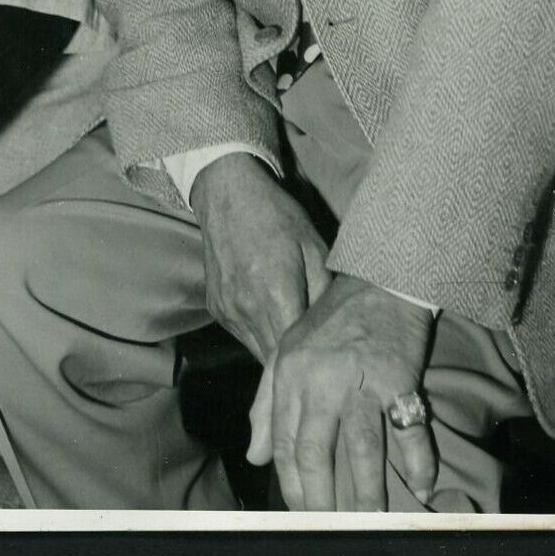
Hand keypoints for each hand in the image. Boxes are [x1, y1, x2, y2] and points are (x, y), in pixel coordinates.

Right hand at [190, 152, 331, 364]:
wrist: (227, 194)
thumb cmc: (277, 216)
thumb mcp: (314, 247)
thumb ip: (326, 293)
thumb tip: (338, 328)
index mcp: (276, 292)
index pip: (297, 351)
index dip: (314, 359)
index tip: (330, 360)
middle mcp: (247, 307)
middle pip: (277, 360)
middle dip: (298, 361)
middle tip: (319, 357)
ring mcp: (228, 310)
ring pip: (259, 353)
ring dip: (278, 351)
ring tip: (297, 336)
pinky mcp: (217, 309)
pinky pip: (244, 336)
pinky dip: (261, 334)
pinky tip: (271, 314)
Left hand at [247, 273, 436, 510]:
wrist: (380, 279)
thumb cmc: (333, 321)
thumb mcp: (289, 352)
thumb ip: (267, 404)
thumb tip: (254, 456)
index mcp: (290, 374)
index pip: (282, 443)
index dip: (290, 485)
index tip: (300, 515)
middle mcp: (321, 380)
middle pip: (315, 453)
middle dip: (322, 500)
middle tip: (332, 530)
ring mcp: (361, 380)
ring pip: (361, 450)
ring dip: (367, 493)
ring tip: (371, 522)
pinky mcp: (399, 378)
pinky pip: (410, 429)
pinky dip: (418, 461)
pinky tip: (421, 485)